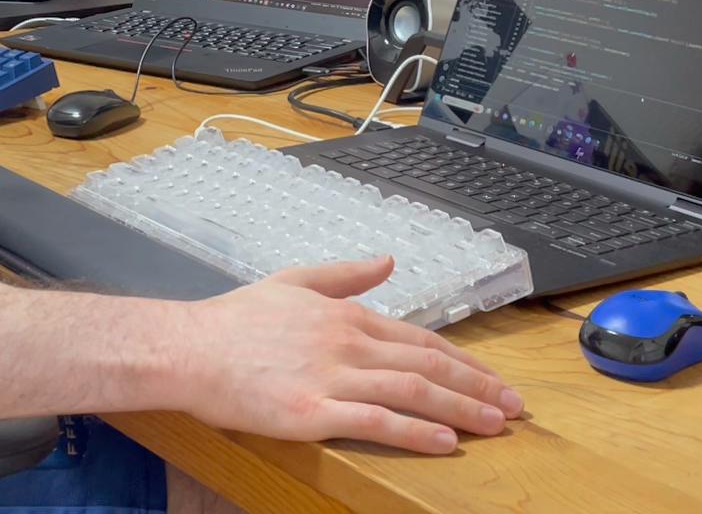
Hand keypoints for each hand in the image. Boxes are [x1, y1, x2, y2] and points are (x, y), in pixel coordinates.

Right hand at [169, 257, 520, 454]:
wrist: (188, 348)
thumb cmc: (234, 321)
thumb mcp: (294, 282)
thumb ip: (345, 275)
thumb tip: (387, 260)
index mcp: (347, 316)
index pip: (421, 339)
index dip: (464, 362)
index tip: (492, 379)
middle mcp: (348, 343)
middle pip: (428, 366)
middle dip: (478, 388)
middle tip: (514, 407)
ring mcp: (331, 377)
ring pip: (412, 392)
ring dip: (461, 410)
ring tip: (494, 425)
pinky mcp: (312, 412)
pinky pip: (375, 422)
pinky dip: (414, 432)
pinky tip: (443, 442)